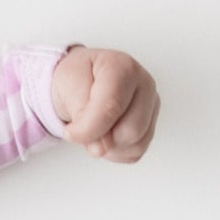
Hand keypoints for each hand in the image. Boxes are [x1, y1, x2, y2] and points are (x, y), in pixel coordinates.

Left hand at [50, 47, 158, 163]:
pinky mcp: (150, 125)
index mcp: (123, 67)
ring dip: (107, 146)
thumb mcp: (68, 87)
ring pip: (135, 144)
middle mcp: (145, 84)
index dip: (89, 128)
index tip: (70, 133)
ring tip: (92, 128)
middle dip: (100, 137)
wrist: (80, 82)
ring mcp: (151, 105)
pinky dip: (114, 151)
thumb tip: (100, 149)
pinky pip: (134, 151)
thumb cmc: (76, 80)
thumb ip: (81, 114)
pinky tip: (104, 134)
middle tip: (80, 126)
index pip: (112, 107)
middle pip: (130, 130)